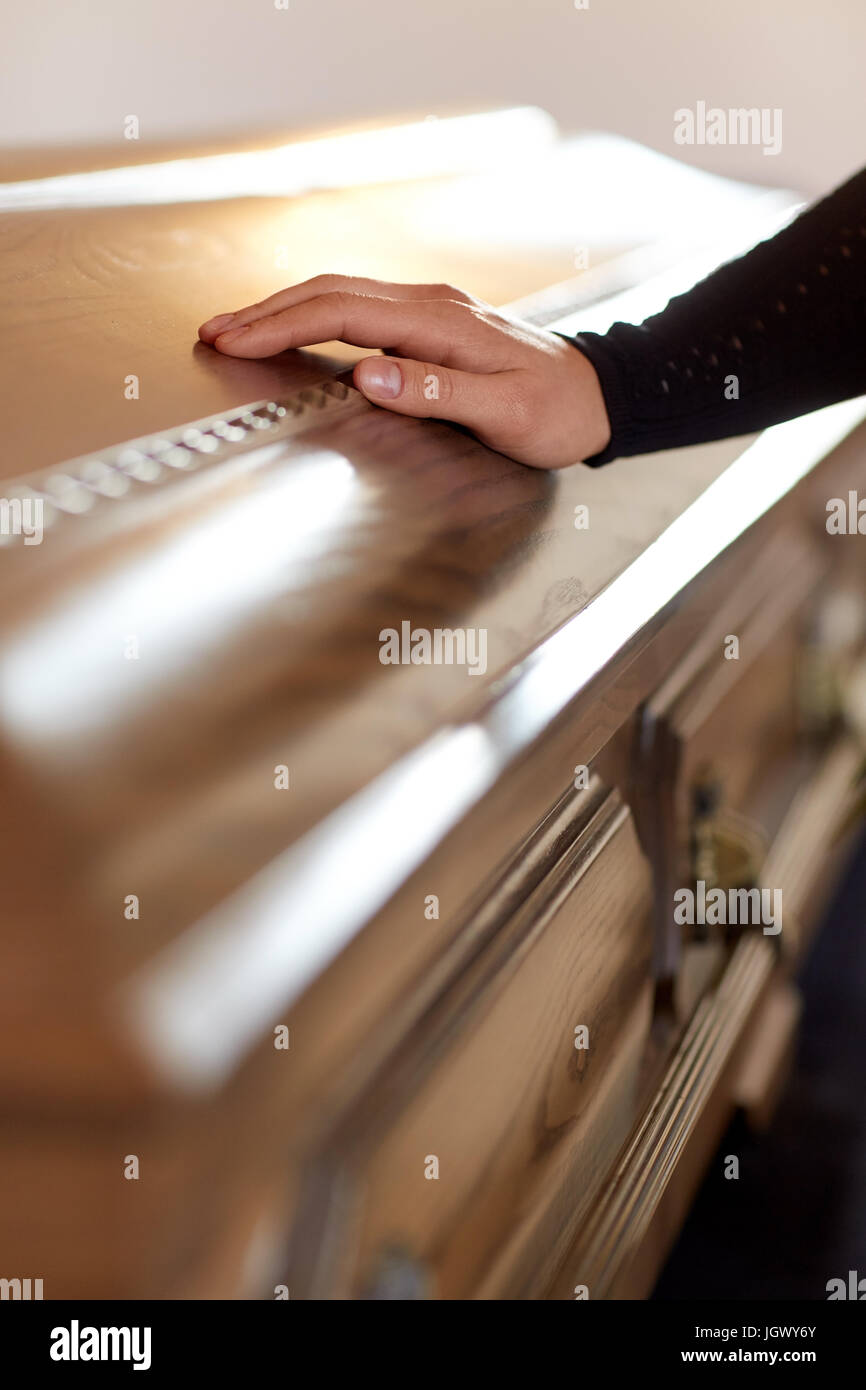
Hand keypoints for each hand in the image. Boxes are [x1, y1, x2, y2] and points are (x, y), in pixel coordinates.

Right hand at [198, 276, 609, 468]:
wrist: (596, 396)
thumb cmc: (554, 412)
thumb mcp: (503, 413)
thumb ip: (436, 393)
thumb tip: (369, 375)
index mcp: (440, 321)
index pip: (341, 311)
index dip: (281, 325)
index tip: (234, 341)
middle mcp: (430, 304)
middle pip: (330, 292)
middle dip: (266, 311)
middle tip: (212, 333)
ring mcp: (429, 310)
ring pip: (340, 295)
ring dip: (284, 309)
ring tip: (237, 329)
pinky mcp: (430, 323)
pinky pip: (358, 308)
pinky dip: (314, 316)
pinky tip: (294, 329)